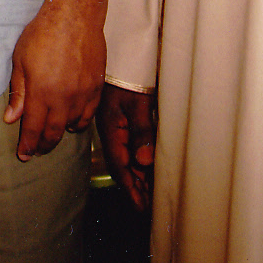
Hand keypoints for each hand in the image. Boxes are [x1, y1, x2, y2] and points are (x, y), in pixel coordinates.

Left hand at [3, 0, 104, 160]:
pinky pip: (90, 114)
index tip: (24, 155)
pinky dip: (80, 122)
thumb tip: (11, 118)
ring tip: (53, 135)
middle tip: (36, 150)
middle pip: (54, 132)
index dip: (28, 144)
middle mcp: (63, 97)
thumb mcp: (20, 60)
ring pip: (73, 125)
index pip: (33, 128)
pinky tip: (73, 122)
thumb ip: (18, 91)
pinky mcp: (97, 86)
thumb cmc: (42, 33)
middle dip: (43, 144)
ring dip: (62, 133)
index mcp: (41, 92)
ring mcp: (83, 93)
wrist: (75, 15)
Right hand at [96, 84, 155, 211]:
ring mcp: (117, 126)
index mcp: (112, 131)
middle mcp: (113, 132)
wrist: (121, 53)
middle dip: (136, 188)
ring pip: (128, 158)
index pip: (121, 167)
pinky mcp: (124, 120)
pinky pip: (130, 146)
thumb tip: (144, 162)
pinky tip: (147, 168)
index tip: (140, 208)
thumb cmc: (127, 77)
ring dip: (139, 176)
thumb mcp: (136, 103)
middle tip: (149, 209)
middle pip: (124, 166)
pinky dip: (140, 161)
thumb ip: (141, 132)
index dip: (131, 189)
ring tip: (150, 195)